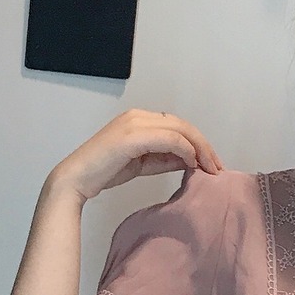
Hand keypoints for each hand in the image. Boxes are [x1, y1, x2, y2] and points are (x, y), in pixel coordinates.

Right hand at [52, 108, 223, 201]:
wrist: (77, 178)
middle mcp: (138, 116)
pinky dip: (185, 150)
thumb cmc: (106, 171)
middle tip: (217, 167)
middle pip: (183, 125)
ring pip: (180, 129)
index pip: (178, 126)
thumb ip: (166, 159)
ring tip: (209, 168)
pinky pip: (169, 139)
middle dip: (205, 146)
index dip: (199, 143)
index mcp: (140, 119)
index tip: (211, 163)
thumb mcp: (144, 163)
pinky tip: (191, 164)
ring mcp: (135, 123)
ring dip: (200, 149)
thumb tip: (192, 161)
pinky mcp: (133, 135)